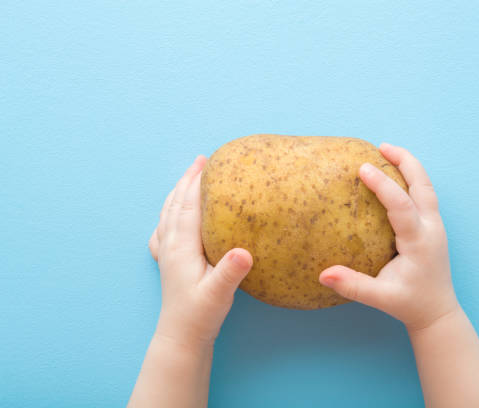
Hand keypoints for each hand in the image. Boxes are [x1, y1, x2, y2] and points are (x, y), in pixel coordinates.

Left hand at [148, 156, 252, 348]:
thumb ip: (230, 272)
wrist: (181, 337)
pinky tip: (172, 215)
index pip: (190, 207)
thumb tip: (244, 251)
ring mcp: (167, 254)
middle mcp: (171, 246)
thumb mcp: (219, 295)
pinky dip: (169, 213)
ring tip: (188, 177)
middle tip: (202, 160)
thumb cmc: (200, 316)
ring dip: (178, 192)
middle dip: (188, 180)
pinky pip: (164, 229)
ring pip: (168, 213)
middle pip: (176, 204)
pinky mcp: (168, 263)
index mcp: (183, 247)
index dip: (199, 183)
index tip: (210, 163)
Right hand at [319, 143, 458, 331]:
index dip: (383, 185)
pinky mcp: (432, 227)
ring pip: (427, 187)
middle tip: (381, 146)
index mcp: (419, 242)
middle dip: (405, 161)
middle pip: (423, 185)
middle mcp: (431, 229)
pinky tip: (395, 176)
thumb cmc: (409, 304)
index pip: (401, 205)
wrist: (437, 312)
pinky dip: (411, 179)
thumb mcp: (380, 298)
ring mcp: (435, 226)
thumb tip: (324, 275)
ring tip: (387, 152)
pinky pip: (424, 195)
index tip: (363, 167)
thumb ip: (353, 286)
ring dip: (409, 167)